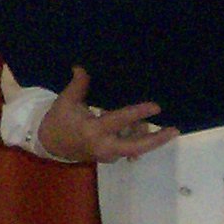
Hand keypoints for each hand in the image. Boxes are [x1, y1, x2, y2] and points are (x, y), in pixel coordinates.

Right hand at [35, 65, 174, 162]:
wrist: (49, 145)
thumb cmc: (58, 121)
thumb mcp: (66, 101)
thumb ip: (78, 84)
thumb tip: (81, 66)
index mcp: (93, 130)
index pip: (120, 120)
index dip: (139, 113)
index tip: (157, 107)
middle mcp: (103, 145)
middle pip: (135, 146)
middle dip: (156, 140)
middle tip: (174, 130)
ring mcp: (106, 154)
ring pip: (134, 148)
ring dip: (147, 136)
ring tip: (163, 127)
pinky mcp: (108, 157)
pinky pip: (128, 148)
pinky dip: (137, 139)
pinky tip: (146, 131)